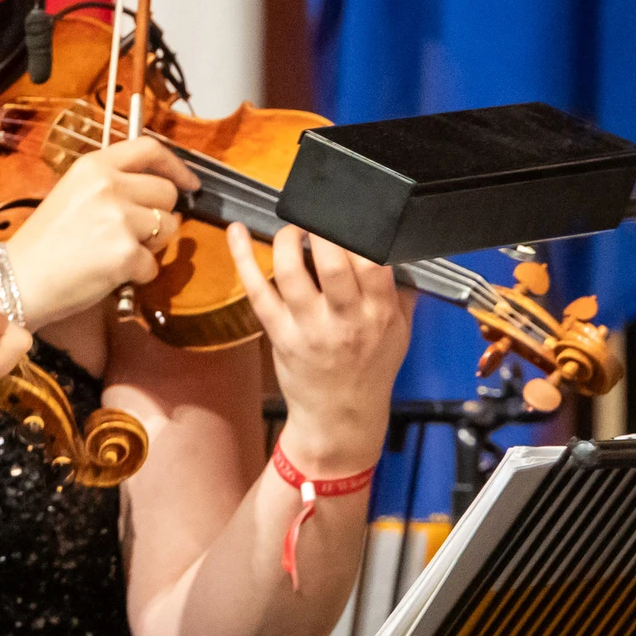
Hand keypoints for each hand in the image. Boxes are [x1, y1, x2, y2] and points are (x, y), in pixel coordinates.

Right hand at [0, 135, 196, 324]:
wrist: (20, 280)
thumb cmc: (45, 242)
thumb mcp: (74, 193)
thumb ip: (113, 183)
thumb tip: (161, 186)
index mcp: (94, 166)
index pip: (150, 148)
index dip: (176, 166)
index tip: (189, 183)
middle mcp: (109, 186)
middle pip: (168, 193)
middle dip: (161, 215)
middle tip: (134, 233)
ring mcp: (119, 219)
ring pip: (169, 228)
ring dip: (152, 245)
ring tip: (118, 252)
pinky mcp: (125, 254)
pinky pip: (154, 265)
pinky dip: (139, 275)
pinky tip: (110, 274)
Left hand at [226, 222, 411, 473]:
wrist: (341, 419)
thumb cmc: (370, 371)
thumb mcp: (400, 334)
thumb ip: (399, 293)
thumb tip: (394, 248)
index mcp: (379, 314)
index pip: (372, 263)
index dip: (358, 234)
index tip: (348, 216)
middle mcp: (344, 319)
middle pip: (331, 263)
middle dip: (321, 230)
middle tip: (318, 217)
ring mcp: (308, 327)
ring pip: (291, 272)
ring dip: (287, 238)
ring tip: (292, 228)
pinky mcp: (279, 334)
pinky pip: (257, 290)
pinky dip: (243, 257)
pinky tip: (236, 232)